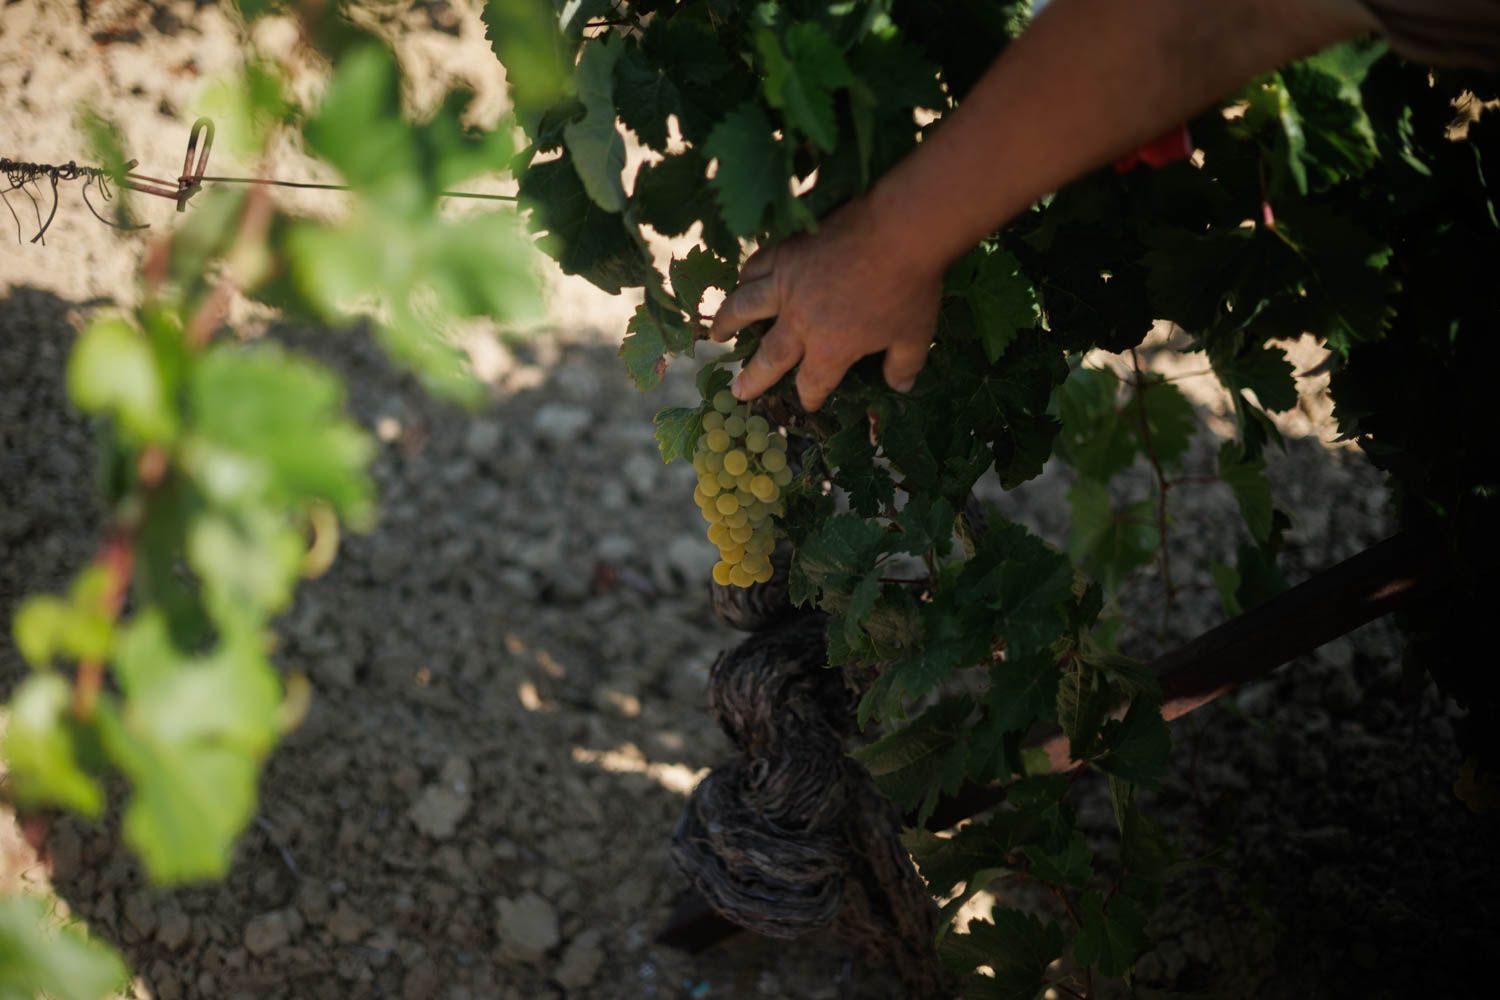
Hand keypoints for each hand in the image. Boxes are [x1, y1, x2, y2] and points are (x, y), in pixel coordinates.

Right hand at [708, 195, 943, 410]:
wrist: (898, 230)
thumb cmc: (909, 288)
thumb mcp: (916, 335)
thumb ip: (904, 364)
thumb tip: (902, 386)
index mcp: (830, 349)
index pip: (813, 383)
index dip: (810, 397)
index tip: (808, 402)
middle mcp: (799, 321)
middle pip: (768, 357)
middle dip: (752, 379)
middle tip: (737, 392)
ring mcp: (786, 283)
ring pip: (744, 308)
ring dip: (727, 324)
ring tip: (716, 336)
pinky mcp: (785, 251)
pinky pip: (754, 267)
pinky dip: (744, 278)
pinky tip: (740, 282)